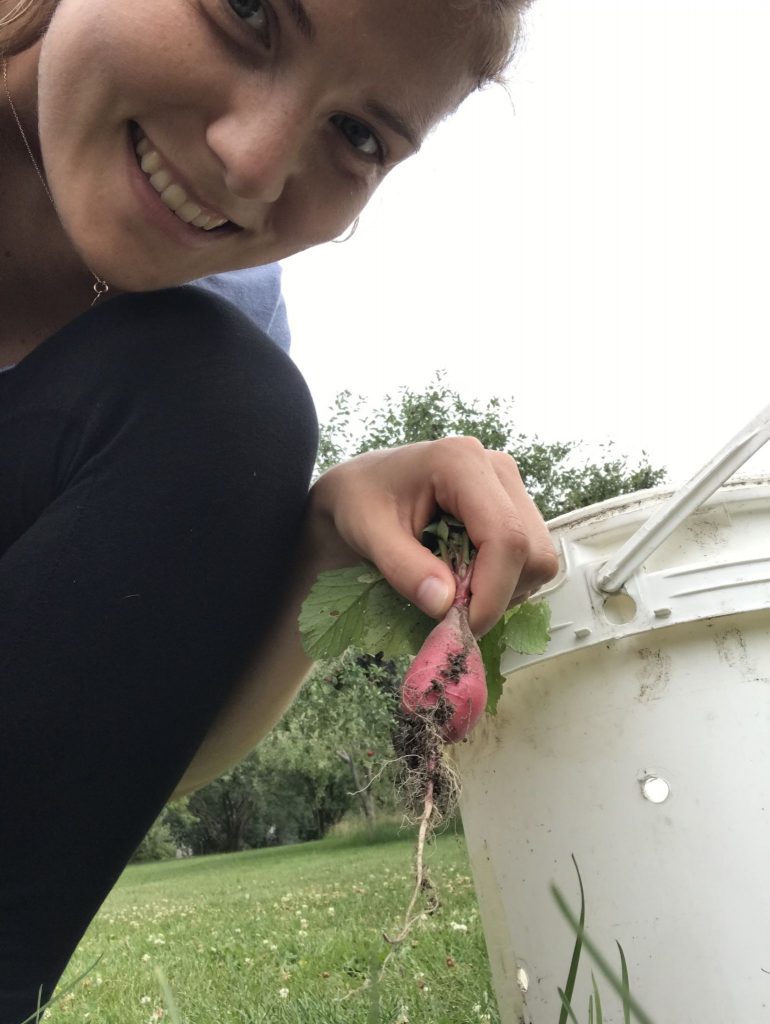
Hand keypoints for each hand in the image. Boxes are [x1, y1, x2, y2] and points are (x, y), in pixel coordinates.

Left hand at [307, 437, 558, 636]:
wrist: (362, 488)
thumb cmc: (360, 502)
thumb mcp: (368, 535)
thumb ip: (404, 568)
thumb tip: (445, 606)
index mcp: (462, 462)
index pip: (506, 536)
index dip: (492, 590)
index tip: (462, 625)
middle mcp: (498, 468)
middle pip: (532, 551)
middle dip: (499, 593)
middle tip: (453, 610)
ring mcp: (511, 487)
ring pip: (538, 559)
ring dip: (502, 590)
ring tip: (453, 588)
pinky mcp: (513, 508)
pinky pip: (529, 560)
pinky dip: (503, 583)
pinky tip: (465, 577)